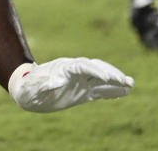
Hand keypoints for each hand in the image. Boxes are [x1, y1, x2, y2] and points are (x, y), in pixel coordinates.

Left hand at [8, 58, 133, 112]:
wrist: (28, 90)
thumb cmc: (28, 89)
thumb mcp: (32, 88)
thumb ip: (42, 84)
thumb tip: (55, 81)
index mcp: (63, 69)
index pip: (82, 66)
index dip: (94, 70)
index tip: (105, 78)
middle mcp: (74, 72)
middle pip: (95, 68)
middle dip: (110, 73)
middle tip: (125, 81)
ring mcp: (80, 81)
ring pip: (101, 78)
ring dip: (115, 80)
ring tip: (130, 84)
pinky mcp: (83, 91)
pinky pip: (100, 90)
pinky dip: (112, 90)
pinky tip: (124, 92)